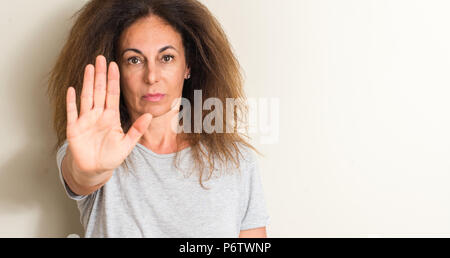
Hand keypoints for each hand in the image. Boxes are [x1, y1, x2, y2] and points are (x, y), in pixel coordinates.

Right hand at [65, 55, 151, 173]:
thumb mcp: (127, 144)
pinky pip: (72, 112)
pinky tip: (72, 89)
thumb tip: (149, 115)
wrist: (95, 169)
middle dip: (100, 74)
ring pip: (86, 97)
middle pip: (99, 90)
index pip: (112, 94)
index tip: (114, 65)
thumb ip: (137, 130)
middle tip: (100, 58)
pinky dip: (71, 101)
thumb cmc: (111, 156)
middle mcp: (98, 115)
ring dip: (86, 82)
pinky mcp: (74, 128)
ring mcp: (85, 120)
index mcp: (111, 117)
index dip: (113, 80)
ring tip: (88, 67)